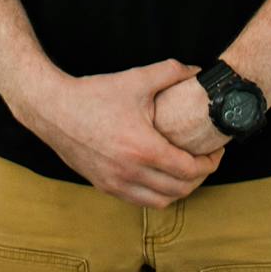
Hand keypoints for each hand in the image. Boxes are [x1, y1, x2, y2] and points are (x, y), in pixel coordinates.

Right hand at [27, 59, 225, 206]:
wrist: (54, 109)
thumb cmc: (95, 93)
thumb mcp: (136, 78)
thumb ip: (171, 71)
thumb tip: (197, 69)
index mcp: (144, 149)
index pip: (189, 170)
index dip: (210, 164)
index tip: (216, 152)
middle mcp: (131, 173)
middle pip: (180, 191)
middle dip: (199, 178)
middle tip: (205, 161)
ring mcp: (116, 183)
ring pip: (160, 202)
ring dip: (179, 191)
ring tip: (185, 171)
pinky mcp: (104, 186)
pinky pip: (139, 201)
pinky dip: (156, 194)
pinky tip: (159, 176)